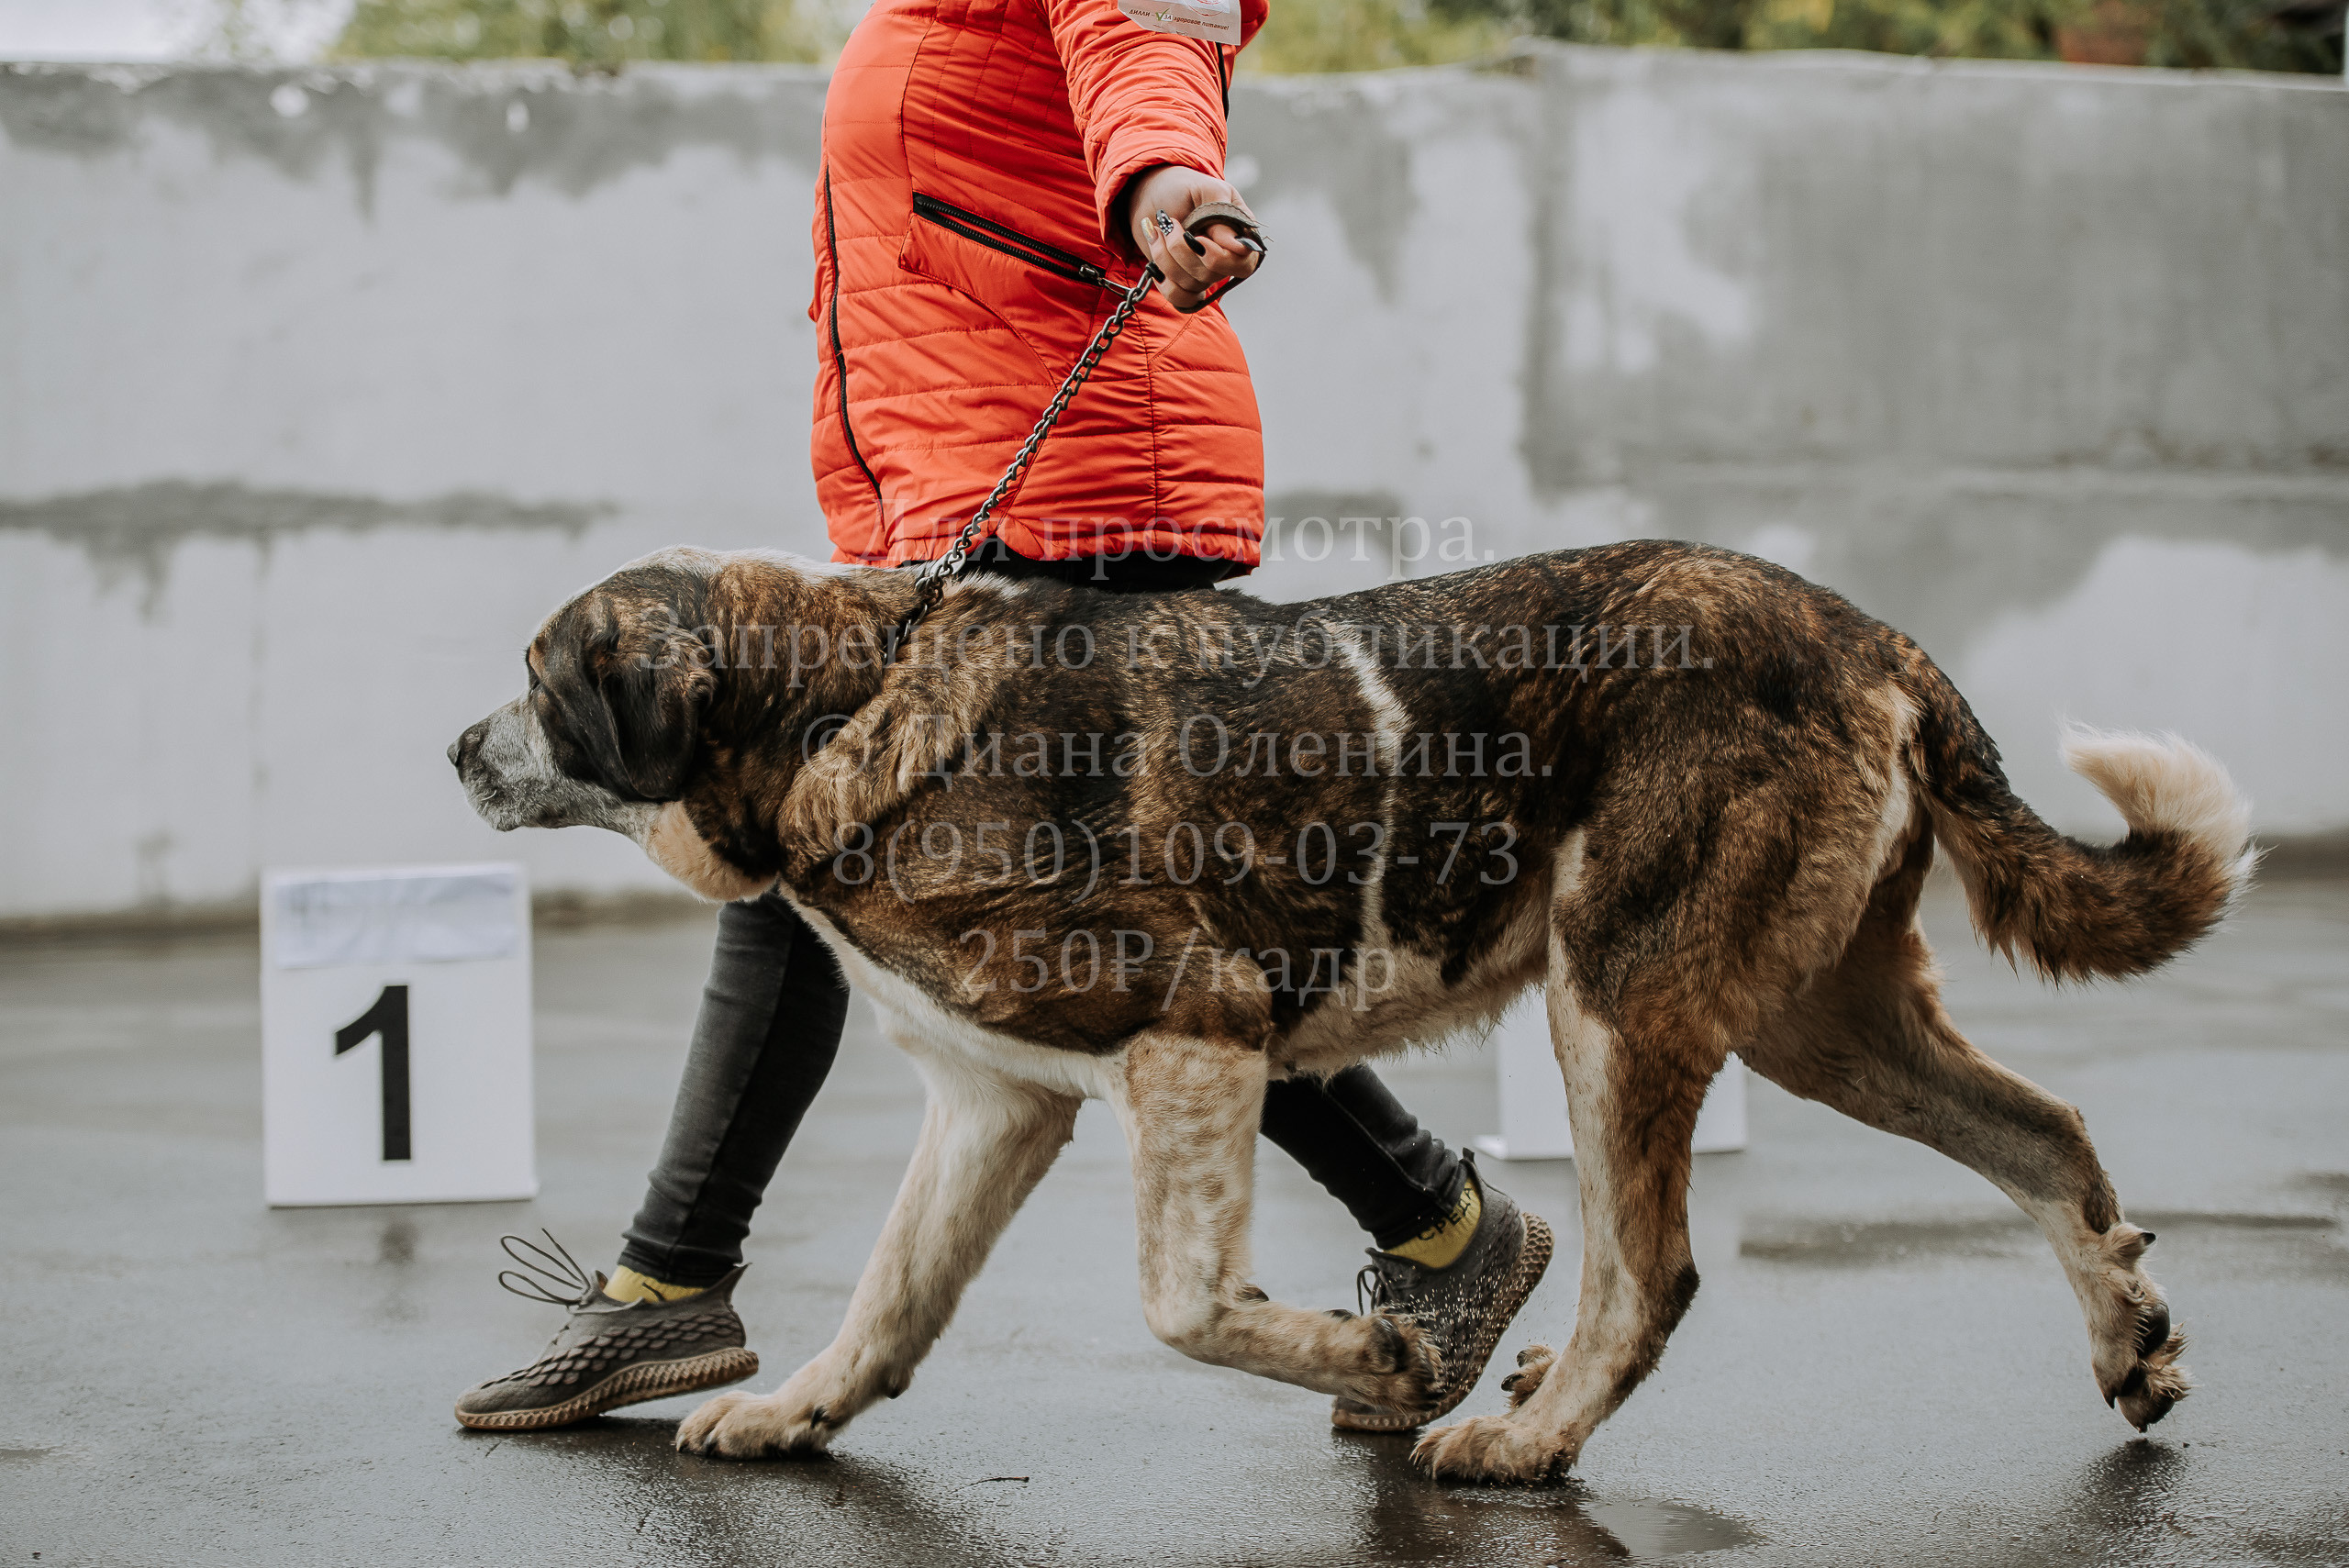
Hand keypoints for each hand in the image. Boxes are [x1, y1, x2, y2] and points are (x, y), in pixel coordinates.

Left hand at [1122, 164, 1261, 310]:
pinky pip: (1181, 299)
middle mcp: (1227, 258)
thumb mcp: (1205, 189)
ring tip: (1159, 230)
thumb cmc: (1183, 188)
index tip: (1197, 238)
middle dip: (1183, 251)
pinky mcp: (1186, 284)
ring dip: (1166, 257)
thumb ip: (1222, 214)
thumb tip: (1239, 247)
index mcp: (1240, 234)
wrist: (1153, 194)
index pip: (1244, 263)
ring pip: (1192, 284)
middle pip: (1213, 275)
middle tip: (1171, 224)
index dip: (1219, 257)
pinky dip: (1165, 282)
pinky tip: (1157, 257)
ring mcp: (1206, 273)